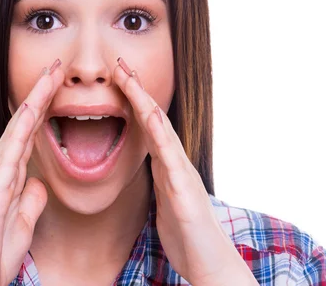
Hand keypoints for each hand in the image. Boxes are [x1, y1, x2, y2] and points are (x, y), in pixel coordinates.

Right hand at [0, 60, 63, 285]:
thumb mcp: (23, 222)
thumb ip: (30, 200)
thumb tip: (39, 182)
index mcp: (11, 177)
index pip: (31, 134)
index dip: (45, 110)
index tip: (59, 88)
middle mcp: (2, 169)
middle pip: (24, 124)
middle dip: (41, 94)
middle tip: (56, 67)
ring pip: (17, 128)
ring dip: (34, 99)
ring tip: (50, 74)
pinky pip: (10, 149)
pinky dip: (21, 126)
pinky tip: (32, 106)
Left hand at [113, 58, 257, 285]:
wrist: (208, 260)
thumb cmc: (185, 232)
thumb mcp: (165, 198)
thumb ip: (159, 177)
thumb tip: (149, 162)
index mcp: (167, 165)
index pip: (148, 126)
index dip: (133, 101)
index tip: (118, 78)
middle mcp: (175, 163)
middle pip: (154, 120)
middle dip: (137, 91)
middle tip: (120, 65)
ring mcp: (181, 174)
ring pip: (162, 131)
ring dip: (146, 103)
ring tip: (130, 79)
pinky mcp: (184, 191)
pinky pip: (170, 158)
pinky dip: (160, 134)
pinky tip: (150, 116)